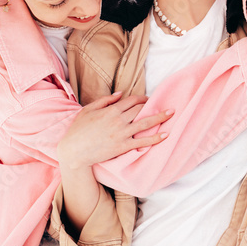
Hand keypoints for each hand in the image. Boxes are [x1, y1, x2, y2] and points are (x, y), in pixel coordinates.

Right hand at [58, 92, 172, 168]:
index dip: (142, 99)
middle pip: (141, 109)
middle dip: (153, 106)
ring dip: (160, 117)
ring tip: (172, 114)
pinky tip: (165, 135)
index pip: (132, 100)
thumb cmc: (78, 130)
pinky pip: (143, 141)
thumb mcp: (88, 110)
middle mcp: (118, 120)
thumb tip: (120, 94)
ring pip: (145, 123)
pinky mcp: (123, 146)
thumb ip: (105, 101)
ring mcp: (122, 133)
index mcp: (111, 110)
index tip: (148, 100)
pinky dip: (155, 138)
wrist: (74, 151)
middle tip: (163, 106)